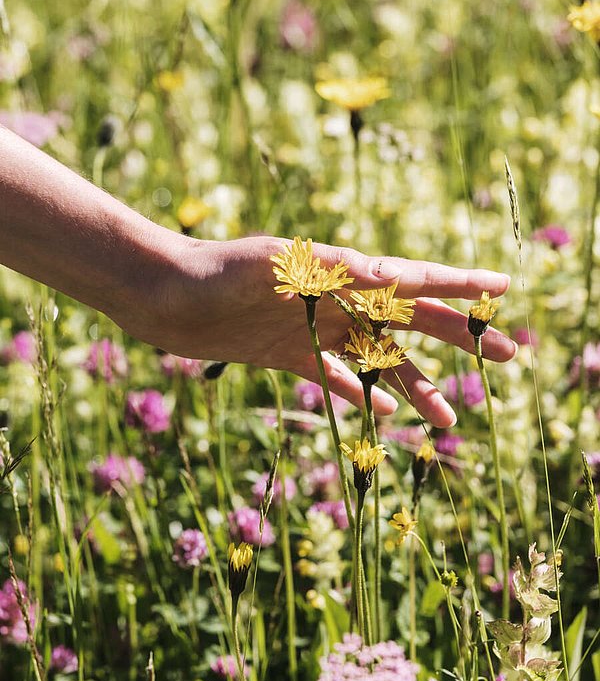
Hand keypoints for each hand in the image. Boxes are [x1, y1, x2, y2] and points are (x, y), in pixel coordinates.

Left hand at [126, 234, 515, 427]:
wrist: (165, 296)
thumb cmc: (217, 270)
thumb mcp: (274, 262)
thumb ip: (331, 267)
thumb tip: (393, 273)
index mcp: (343, 273)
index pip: (414, 279)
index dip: (460, 285)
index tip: (502, 288)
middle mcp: (338, 300)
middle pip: (412, 323)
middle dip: (460, 338)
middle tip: (504, 355)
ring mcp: (316, 330)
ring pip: (381, 361)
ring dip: (418, 386)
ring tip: (450, 418)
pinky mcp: (290, 355)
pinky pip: (335, 378)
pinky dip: (360, 393)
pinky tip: (382, 413)